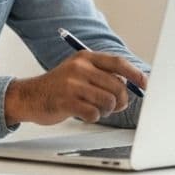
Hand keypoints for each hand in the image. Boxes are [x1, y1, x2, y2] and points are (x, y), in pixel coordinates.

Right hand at [4, 51, 147, 125]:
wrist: (29, 96)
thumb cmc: (59, 87)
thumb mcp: (79, 71)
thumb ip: (103, 75)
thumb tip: (132, 86)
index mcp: (85, 57)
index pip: (118, 63)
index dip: (136, 74)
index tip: (146, 84)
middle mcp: (80, 67)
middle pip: (117, 86)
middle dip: (121, 100)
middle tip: (114, 106)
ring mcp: (72, 84)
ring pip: (108, 101)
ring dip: (106, 110)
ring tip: (94, 108)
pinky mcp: (66, 101)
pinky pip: (94, 114)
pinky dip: (92, 118)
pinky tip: (83, 113)